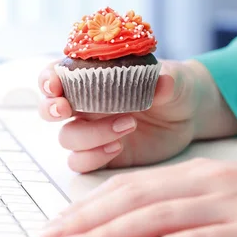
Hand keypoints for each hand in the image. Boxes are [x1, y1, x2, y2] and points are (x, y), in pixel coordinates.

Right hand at [38, 60, 236, 172]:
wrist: (188, 115)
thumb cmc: (174, 88)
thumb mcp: (174, 80)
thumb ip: (165, 81)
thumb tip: (162, 82)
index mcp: (94, 77)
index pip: (58, 75)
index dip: (48, 79)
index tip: (54, 85)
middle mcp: (87, 105)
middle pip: (50, 109)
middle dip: (51, 109)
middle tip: (66, 109)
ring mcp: (93, 131)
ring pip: (67, 137)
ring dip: (89, 134)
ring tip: (127, 125)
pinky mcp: (103, 154)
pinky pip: (81, 162)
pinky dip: (93, 157)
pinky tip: (118, 146)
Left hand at [40, 159, 236, 236]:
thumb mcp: (224, 194)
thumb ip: (183, 204)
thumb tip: (137, 229)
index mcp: (195, 173)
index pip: (130, 186)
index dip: (90, 204)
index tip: (60, 222)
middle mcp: (203, 182)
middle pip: (132, 198)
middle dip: (86, 218)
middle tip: (51, 236)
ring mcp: (223, 206)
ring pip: (153, 216)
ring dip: (108, 233)